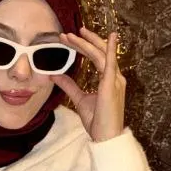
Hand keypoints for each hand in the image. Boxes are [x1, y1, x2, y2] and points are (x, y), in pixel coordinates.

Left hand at [53, 27, 125, 142]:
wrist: (106, 137)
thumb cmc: (97, 121)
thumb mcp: (79, 99)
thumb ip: (69, 86)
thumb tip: (55, 75)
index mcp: (109, 80)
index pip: (96, 57)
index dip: (83, 47)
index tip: (68, 40)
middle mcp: (115, 77)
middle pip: (100, 52)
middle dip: (85, 41)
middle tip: (68, 33)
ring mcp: (115, 80)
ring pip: (101, 55)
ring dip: (86, 43)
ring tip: (72, 35)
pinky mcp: (112, 85)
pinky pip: (111, 63)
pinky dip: (110, 49)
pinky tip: (110, 36)